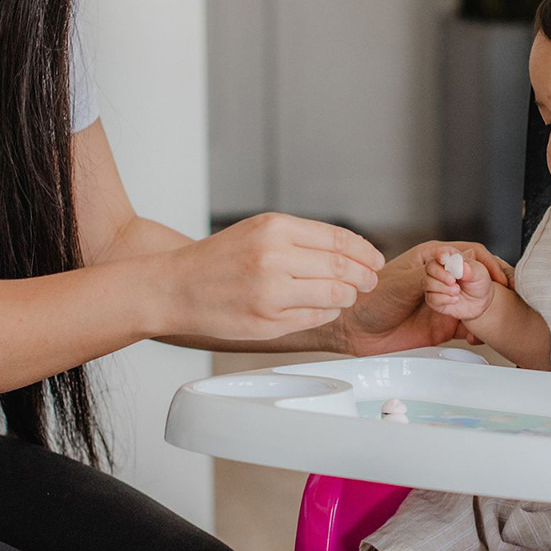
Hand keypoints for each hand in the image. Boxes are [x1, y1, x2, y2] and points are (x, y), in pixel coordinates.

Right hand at [160, 213, 382, 340]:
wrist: (175, 287)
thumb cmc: (220, 259)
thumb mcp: (259, 231)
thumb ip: (303, 238)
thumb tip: (353, 252)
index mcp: (275, 228)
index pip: (339, 240)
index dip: (365, 252)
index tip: (375, 260)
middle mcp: (273, 258)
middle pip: (343, 268)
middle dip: (364, 277)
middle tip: (369, 281)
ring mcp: (270, 293)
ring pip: (334, 295)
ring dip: (346, 296)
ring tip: (345, 295)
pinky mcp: (267, 322)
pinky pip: (315, 318)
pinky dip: (326, 313)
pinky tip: (322, 308)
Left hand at [334, 240, 510, 355]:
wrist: (354, 331)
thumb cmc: (367, 299)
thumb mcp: (398, 283)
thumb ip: (426, 277)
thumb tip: (451, 278)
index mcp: (432, 258)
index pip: (470, 254)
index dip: (486, 265)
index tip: (495, 279)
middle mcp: (442, 278)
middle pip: (480, 277)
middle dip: (493, 286)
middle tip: (500, 299)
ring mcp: (445, 302)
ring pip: (478, 301)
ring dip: (487, 309)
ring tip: (486, 318)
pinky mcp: (443, 325)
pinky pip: (469, 325)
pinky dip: (478, 330)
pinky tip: (477, 334)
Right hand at [424, 246, 495, 322]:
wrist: (480, 302)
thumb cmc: (479, 283)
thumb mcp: (480, 274)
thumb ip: (471, 269)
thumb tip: (462, 266)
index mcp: (450, 258)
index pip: (441, 252)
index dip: (440, 254)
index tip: (444, 259)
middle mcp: (439, 269)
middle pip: (429, 266)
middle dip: (440, 274)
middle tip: (453, 280)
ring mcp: (434, 283)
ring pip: (427, 282)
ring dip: (443, 288)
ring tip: (457, 291)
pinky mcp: (433, 298)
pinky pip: (431, 298)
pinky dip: (444, 299)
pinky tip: (455, 299)